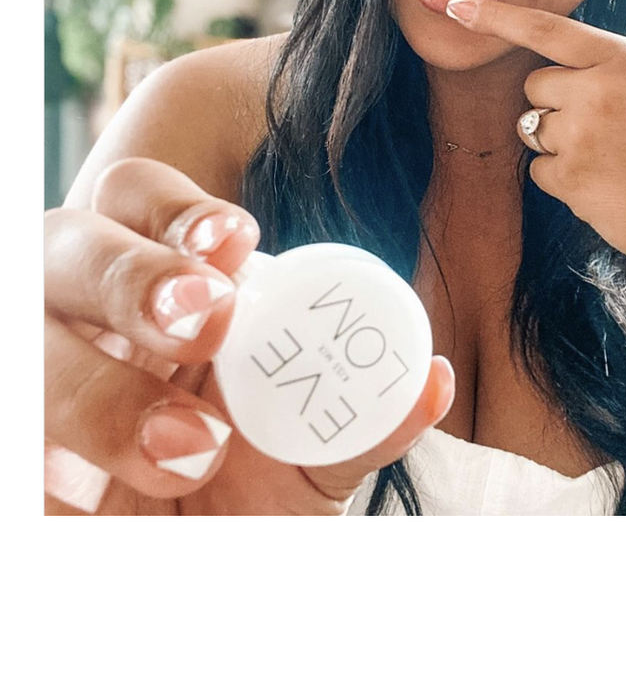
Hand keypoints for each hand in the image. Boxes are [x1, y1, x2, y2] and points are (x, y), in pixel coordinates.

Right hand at [45, 157, 454, 514]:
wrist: (190, 576)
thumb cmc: (248, 504)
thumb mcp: (310, 465)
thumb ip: (362, 423)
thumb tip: (431, 380)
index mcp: (160, 293)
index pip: (138, 201)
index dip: (178, 208)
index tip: (239, 239)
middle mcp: (88, 324)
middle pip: (66, 245)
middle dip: (135, 274)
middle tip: (208, 319)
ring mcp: (43, 389)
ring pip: (28, 345)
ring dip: (103, 390)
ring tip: (191, 449)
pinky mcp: (26, 472)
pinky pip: (16, 453)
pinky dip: (48, 476)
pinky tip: (86, 500)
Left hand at [446, 0, 625, 285]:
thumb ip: (625, 73)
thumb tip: (579, 71)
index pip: (547, 29)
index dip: (498, 17)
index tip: (458, 8)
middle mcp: (599, 89)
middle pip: (536, 87)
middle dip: (554, 106)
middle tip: (603, 132)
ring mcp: (582, 134)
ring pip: (535, 131)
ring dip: (562, 146)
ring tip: (616, 164)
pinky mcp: (572, 177)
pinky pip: (541, 172)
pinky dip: (565, 182)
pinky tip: (608, 189)